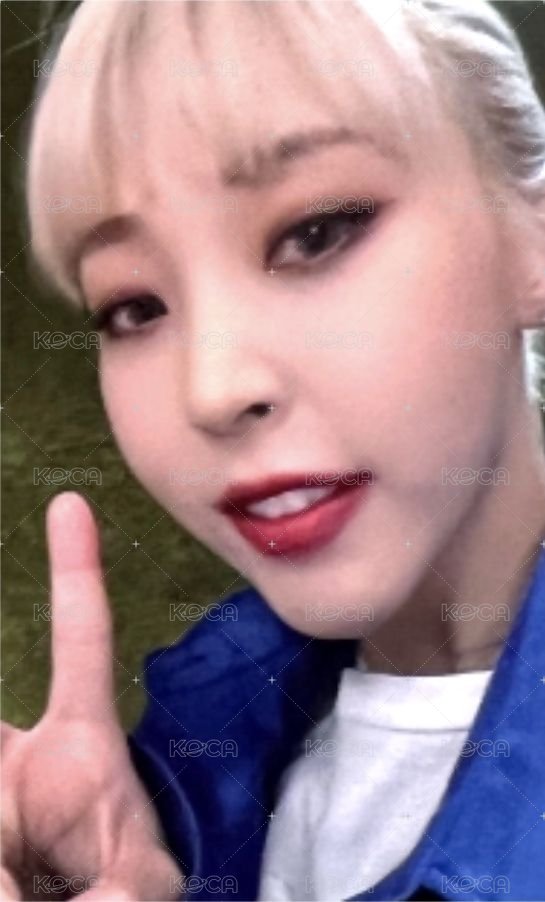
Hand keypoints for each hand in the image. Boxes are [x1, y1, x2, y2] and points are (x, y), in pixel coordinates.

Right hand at [1, 492, 184, 899]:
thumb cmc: (130, 893)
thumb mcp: (137, 890)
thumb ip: (118, 890)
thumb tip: (61, 895)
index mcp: (79, 744)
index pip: (79, 640)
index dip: (76, 573)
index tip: (72, 506)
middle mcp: (18, 757)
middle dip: (10, 781)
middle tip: (28, 832)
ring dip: (9, 846)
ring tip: (32, 875)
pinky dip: (1, 861)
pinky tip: (18, 869)